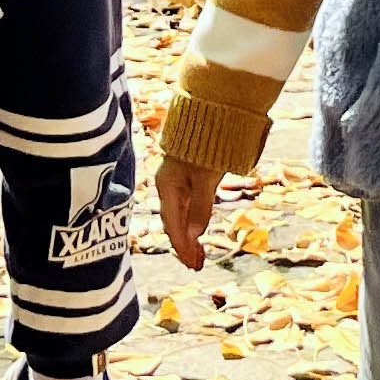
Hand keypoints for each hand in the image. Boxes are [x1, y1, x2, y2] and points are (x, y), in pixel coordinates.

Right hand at [157, 155, 221, 269]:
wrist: (211, 114)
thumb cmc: (207, 144)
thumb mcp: (207, 178)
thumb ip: (201, 207)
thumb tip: (196, 235)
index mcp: (167, 185)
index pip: (173, 224)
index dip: (183, 246)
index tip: (193, 264)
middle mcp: (168, 185)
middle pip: (174, 222)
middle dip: (185, 245)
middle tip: (197, 265)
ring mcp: (176, 181)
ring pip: (180, 215)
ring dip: (190, 236)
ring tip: (199, 255)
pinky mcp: (186, 177)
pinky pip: (186, 206)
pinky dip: (193, 221)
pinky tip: (198, 231)